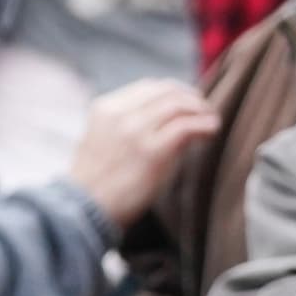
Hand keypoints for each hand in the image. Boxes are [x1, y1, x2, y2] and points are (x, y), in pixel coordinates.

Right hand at [66, 78, 220, 228]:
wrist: (84, 209)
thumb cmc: (95, 183)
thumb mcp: (101, 140)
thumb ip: (124, 125)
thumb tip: (160, 121)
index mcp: (105, 108)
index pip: (147, 87)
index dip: (173, 91)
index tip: (188, 100)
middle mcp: (120, 114)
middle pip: (166, 91)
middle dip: (190, 97)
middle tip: (205, 109)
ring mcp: (136, 131)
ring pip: (178, 105)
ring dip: (200, 110)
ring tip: (212, 119)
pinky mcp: (152, 152)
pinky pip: (185, 127)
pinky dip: (203, 125)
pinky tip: (211, 130)